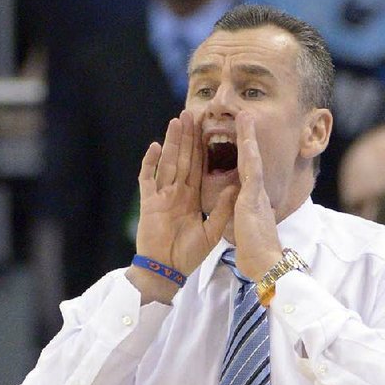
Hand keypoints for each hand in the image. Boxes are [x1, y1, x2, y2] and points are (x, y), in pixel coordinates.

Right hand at [135, 111, 237, 276]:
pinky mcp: (148, 203)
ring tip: (176, 121)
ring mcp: (161, 196)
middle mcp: (177, 193)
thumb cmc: (188, 255)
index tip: (208, 129)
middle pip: (183, 159)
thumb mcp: (212, 231)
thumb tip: (237, 186)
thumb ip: (223, 209)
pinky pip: (148, 178)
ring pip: (168, 163)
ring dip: (171, 142)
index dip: (202, 148)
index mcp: (192, 198)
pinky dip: (150, 163)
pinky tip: (155, 146)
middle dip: (187, 137)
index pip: (199, 167)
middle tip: (191, 114)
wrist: (166, 271)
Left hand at [231, 112, 284, 280]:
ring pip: (251, 159)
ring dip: (248, 136)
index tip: (239, 142)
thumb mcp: (247, 234)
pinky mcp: (254, 196)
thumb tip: (241, 217)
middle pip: (249, 162)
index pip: (245, 176)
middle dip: (246, 140)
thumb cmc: (256, 256)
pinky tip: (245, 130)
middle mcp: (256, 196)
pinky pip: (251, 166)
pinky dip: (248, 147)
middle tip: (243, 117)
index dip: (241, 158)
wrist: (266, 266)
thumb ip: (244, 221)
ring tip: (244, 115)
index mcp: (252, 204)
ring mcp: (256, 194)